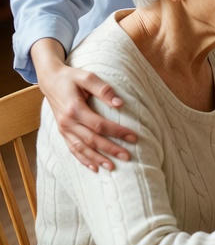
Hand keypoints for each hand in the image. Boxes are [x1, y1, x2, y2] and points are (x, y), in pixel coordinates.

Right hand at [33, 40, 135, 171]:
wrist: (50, 80)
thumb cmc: (71, 77)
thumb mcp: (87, 77)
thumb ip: (103, 89)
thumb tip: (120, 103)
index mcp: (74, 109)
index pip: (99, 125)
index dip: (117, 132)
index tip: (133, 137)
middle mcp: (67, 122)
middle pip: (91, 140)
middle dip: (110, 149)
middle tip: (128, 156)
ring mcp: (63, 129)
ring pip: (81, 148)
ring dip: (97, 159)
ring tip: (112, 167)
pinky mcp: (62, 132)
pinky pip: (72, 149)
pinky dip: (83, 159)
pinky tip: (94, 167)